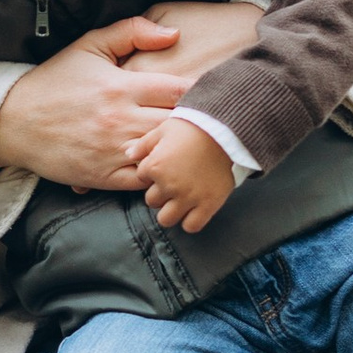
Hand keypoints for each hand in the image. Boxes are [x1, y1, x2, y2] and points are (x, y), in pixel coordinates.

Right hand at [0, 3, 263, 187]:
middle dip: (205, 125)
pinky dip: (163, 179)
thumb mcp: (88, 46)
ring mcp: (113, 151)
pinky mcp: (103, 176)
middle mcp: (121, 120)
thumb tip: (175, 34)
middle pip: (181, 126)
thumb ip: (132, 31)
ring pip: (167, 158)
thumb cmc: (54, 81)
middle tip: (227, 125)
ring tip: (209, 152)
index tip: (224, 91)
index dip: (207, 91)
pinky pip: (145, 183)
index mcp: (122, 86)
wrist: (11, 122)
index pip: (181, 89)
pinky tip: (177, 173)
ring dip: (187, 156)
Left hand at [138, 115, 235, 234]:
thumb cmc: (193, 126)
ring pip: (166, 219)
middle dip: (159, 194)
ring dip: (170, 211)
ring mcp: (189, 197)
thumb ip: (143, 144)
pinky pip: (191, 226)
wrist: (225, 130)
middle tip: (173, 184)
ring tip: (180, 201)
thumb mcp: (163, 129)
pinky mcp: (208, 204)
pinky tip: (193, 211)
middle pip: (152, 201)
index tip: (163, 168)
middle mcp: (169, 185)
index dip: (151, 174)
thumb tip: (128, 154)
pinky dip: (190, 222)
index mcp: (155, 166)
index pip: (141, 179)